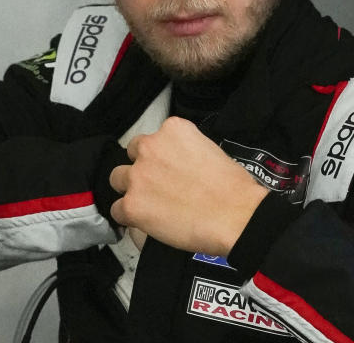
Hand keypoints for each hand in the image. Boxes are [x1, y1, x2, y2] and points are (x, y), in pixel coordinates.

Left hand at [109, 116, 267, 256]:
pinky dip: (129, 217)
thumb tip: (175, 164)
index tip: (168, 169)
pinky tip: (147, 222)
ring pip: (117, 179)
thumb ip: (184, 149)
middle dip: (142, 168)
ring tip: (150, 205)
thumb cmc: (232, 187)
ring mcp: (138, 176)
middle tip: (158, 186)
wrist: (236, 215)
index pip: (154, 138)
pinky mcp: (132, 204)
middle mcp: (150, 147)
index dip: (160, 156)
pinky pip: (117, 210)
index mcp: (172, 129)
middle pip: (131, 154)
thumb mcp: (209, 148)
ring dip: (131, 190)